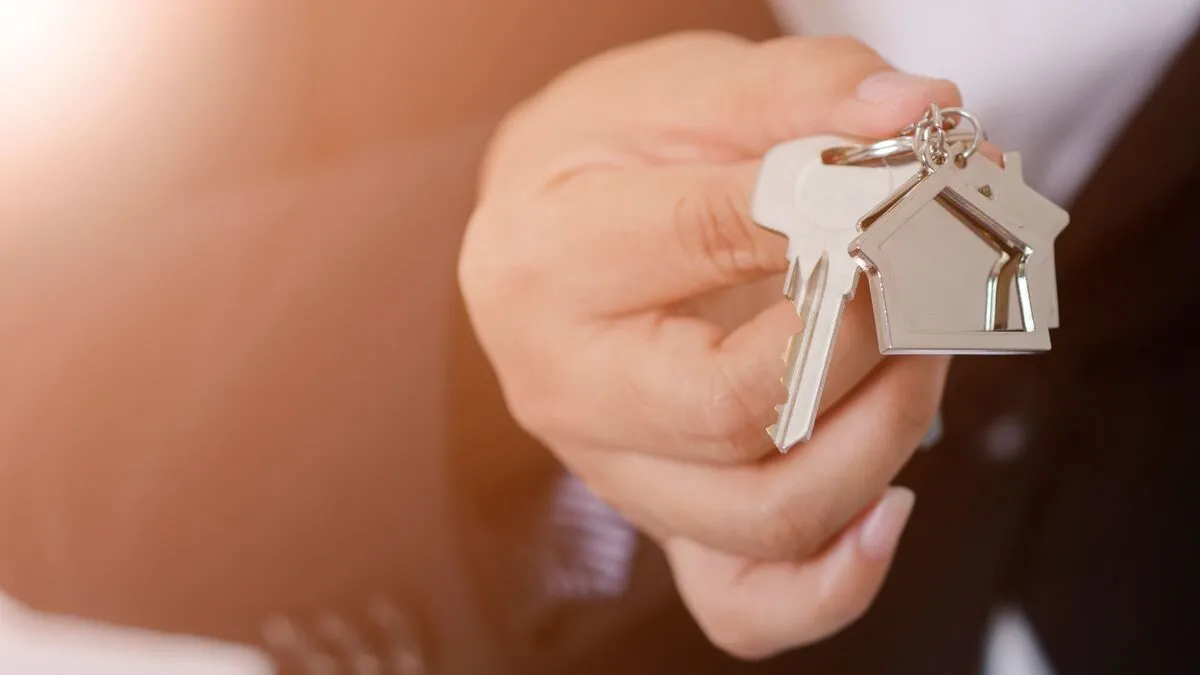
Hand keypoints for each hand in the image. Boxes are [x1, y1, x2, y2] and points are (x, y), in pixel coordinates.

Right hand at [460, 32, 957, 658]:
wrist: (552, 221)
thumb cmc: (612, 155)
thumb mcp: (682, 88)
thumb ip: (800, 92)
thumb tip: (920, 116)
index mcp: (544, 262)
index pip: (706, 245)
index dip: (836, 214)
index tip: (911, 182)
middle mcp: (565, 388)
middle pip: (735, 414)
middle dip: (867, 339)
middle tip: (922, 270)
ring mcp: (615, 471)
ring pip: (764, 517)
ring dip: (883, 436)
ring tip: (924, 350)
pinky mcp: (663, 520)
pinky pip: (745, 606)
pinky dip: (834, 583)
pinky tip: (890, 508)